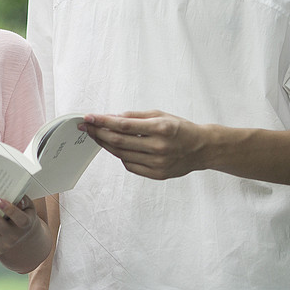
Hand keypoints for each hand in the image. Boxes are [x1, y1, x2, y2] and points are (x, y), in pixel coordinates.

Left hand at [82, 110, 208, 179]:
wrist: (202, 148)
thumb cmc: (181, 129)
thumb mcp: (160, 115)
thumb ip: (135, 117)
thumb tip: (111, 117)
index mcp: (160, 128)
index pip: (123, 125)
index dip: (103, 121)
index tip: (89, 117)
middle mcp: (159, 147)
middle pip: (119, 141)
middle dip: (98, 133)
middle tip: (87, 127)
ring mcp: (158, 163)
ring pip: (121, 155)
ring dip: (106, 145)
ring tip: (98, 136)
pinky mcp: (157, 174)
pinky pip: (130, 165)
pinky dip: (120, 156)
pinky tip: (117, 148)